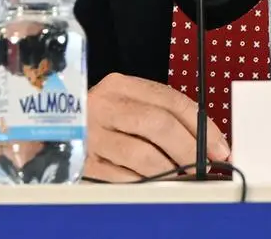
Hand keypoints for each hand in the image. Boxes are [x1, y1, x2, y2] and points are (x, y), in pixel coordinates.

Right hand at [83, 73, 227, 180]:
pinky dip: (146, 184)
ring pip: (142, 155)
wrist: (51, 130)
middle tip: (205, 167)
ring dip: (171, 171)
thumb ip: (162, 116)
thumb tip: (207, 144)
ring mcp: (91, 135)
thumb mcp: (127, 106)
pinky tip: (157, 185)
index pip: (170, 100)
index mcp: (120, 86)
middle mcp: (104, 106)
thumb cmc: (101, 120)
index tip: (219, 148)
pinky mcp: (83, 163)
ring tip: (185, 179)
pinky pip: (123, 178)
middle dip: (190, 149)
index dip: (201, 125)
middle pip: (158, 125)